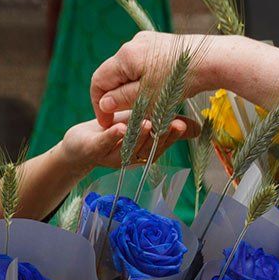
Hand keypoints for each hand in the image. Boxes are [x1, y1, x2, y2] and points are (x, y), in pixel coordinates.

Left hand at [57, 113, 195, 174]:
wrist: (80, 143)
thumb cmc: (113, 131)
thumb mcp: (142, 123)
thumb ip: (165, 124)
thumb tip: (198, 128)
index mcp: (143, 150)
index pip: (161, 144)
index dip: (172, 136)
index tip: (183, 125)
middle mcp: (130, 156)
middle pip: (148, 148)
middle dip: (160, 137)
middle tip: (171, 124)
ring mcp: (112, 155)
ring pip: (128, 148)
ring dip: (138, 137)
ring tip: (147, 123)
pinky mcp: (93, 150)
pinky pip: (104, 144)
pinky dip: (112, 136)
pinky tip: (120, 127)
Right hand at [90, 31, 234, 127]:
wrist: (213, 59)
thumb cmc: (179, 80)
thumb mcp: (147, 97)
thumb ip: (122, 99)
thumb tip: (103, 103)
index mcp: (124, 56)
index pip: (98, 81)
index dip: (99, 104)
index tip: (107, 121)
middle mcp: (132, 44)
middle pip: (113, 74)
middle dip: (116, 96)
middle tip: (125, 116)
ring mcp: (147, 41)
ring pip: (129, 70)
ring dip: (131, 89)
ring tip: (143, 105)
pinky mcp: (161, 43)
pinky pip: (143, 64)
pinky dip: (144, 80)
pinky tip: (157, 91)